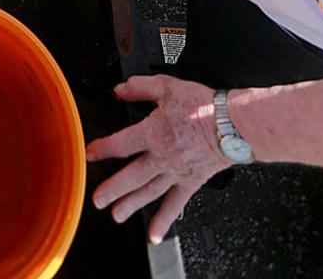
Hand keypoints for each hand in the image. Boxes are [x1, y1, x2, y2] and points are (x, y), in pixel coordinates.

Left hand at [87, 74, 228, 243]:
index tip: (91, 155)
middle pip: (131, 176)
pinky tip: (154, 234)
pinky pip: (175, 205)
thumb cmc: (203, 107)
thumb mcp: (167, 86)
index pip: (120, 144)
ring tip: (116, 215)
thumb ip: (140, 87)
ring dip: (131, 204)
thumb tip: (120, 89)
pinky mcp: (190, 182)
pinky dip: (164, 221)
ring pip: (149, 192)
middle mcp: (162, 157)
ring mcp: (176, 173)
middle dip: (112, 188)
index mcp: (153, 133)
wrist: (232, 125)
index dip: (102, 149)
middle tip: (97, 199)